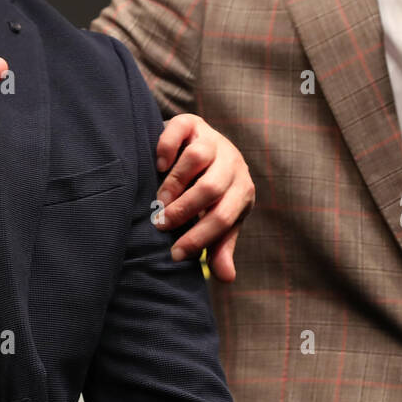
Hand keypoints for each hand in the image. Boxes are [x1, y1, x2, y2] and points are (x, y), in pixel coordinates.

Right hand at [153, 114, 254, 280]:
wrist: (204, 147)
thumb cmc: (211, 193)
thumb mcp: (219, 218)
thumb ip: (220, 245)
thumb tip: (227, 279)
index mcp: (243, 189)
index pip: (224, 217)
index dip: (199, 238)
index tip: (175, 253)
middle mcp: (232, 162)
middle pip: (211, 187)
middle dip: (185, 210)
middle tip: (161, 224)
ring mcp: (212, 139)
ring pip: (197, 157)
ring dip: (175, 183)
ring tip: (160, 200)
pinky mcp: (192, 122)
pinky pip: (181, 130)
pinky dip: (167, 148)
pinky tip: (158, 165)